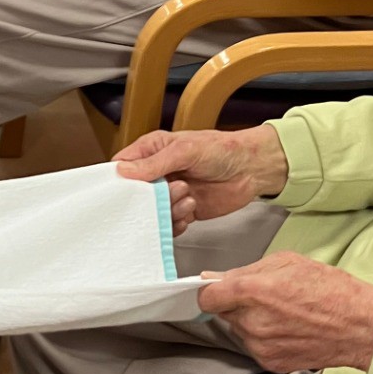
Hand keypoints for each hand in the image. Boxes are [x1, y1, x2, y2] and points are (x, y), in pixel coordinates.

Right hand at [115, 127, 289, 235]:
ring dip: (168, 210)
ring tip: (187, 198)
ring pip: (153, 211)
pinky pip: (169, 224)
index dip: (119, 180)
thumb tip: (123, 170)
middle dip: (148, 199)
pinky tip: (188, 212)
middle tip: (165, 194)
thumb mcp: (185, 150)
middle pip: (135, 194)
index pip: (122, 166)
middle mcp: (158, 173)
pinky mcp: (184, 210)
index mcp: (152, 151)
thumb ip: (154, 163)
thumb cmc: (222, 149)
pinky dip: (176, 224)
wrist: (253, 168)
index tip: (121, 192)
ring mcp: (170, 193)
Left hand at [198, 254, 372, 373]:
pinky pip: (255, 346)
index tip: (217, 289)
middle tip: (265, 297)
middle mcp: (252, 322)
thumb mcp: (287, 262)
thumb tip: (214, 278)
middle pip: (224, 312)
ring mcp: (261, 345)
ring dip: (251, 321)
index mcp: (253, 291)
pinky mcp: (271, 362)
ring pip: (239, 329)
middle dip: (237, 303)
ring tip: (283, 313)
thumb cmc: (331, 289)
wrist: (362, 327)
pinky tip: (288, 329)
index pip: (207, 297)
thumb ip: (246, 270)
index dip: (211, 291)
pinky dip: (264, 337)